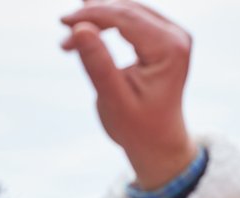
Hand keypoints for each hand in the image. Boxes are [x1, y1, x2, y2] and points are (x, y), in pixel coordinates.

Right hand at [61, 0, 198, 189]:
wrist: (159, 143)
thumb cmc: (137, 128)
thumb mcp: (114, 99)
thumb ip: (98, 63)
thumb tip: (80, 27)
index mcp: (170, 50)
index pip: (125, 18)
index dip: (91, 15)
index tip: (63, 23)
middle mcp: (176, 37)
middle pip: (127, 10)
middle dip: (93, 16)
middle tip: (64, 31)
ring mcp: (173, 36)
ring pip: (128, 11)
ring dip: (99, 19)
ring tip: (71, 34)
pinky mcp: (165, 39)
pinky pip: (133, 19)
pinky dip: (109, 22)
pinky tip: (89, 26)